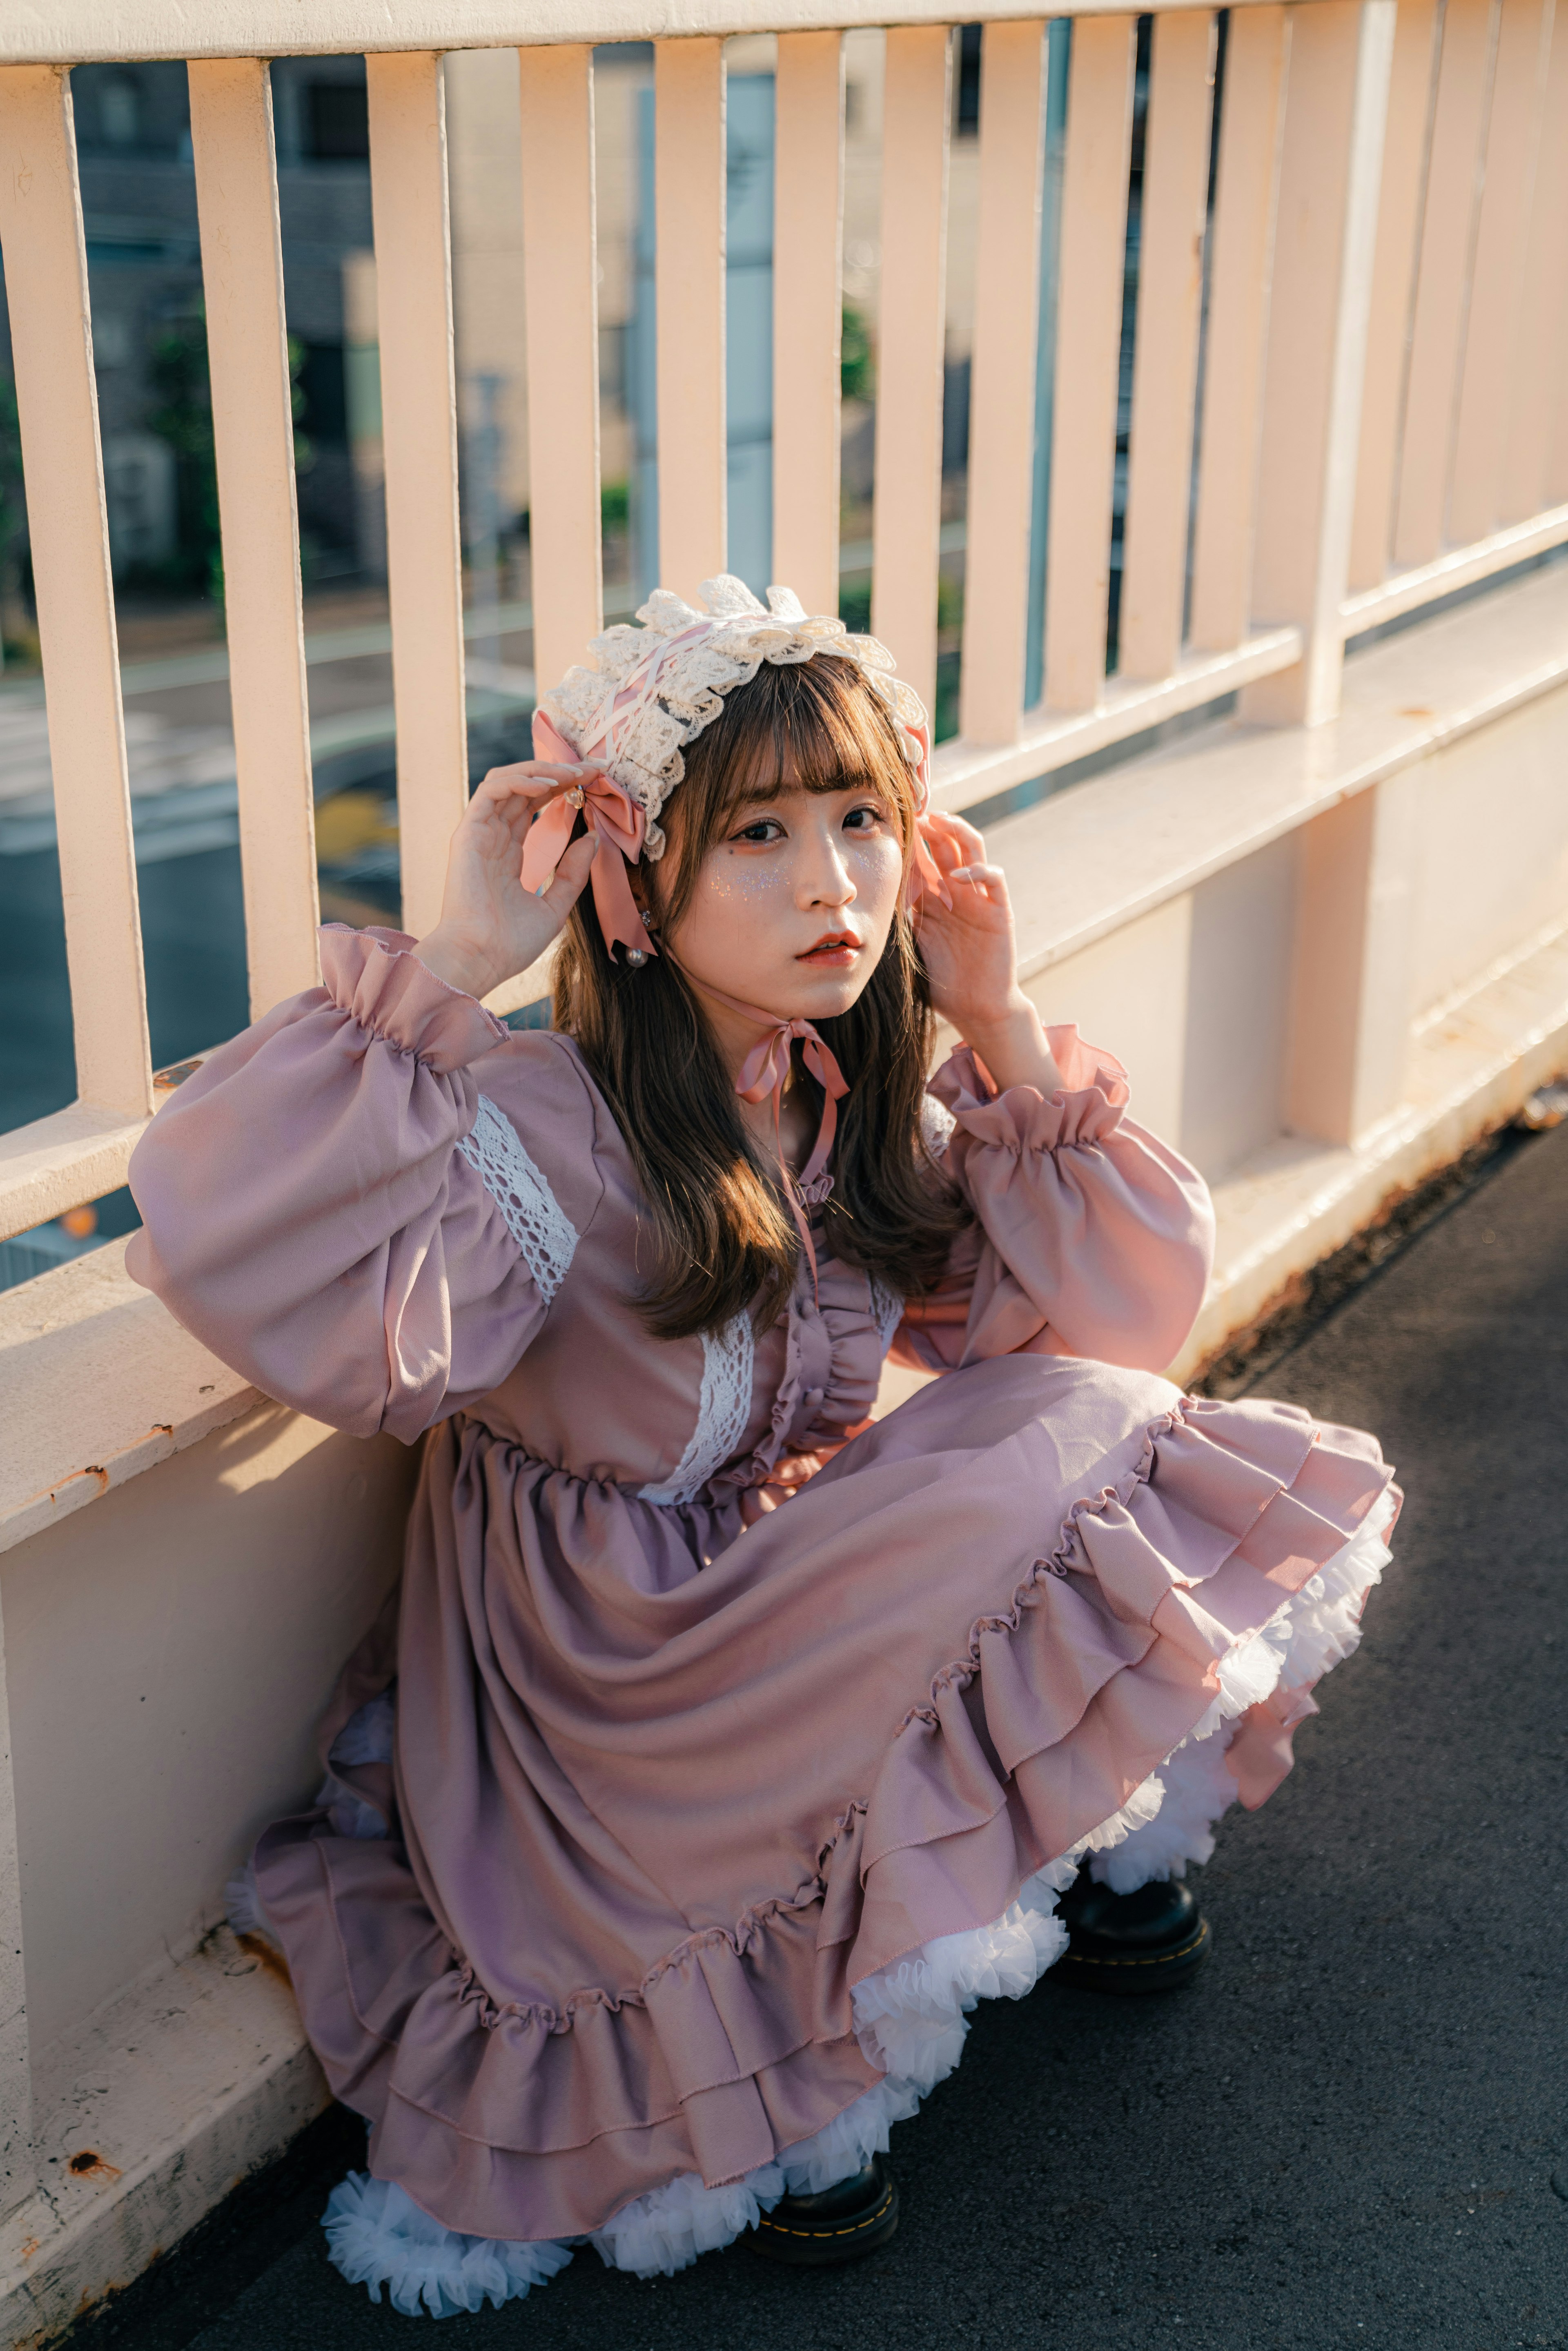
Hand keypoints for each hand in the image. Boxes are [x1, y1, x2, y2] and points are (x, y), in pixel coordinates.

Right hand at [413, 762, 600, 1001]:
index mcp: (508, 853)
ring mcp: (479, 832)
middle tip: (594, 767)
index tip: (595, 782)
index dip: (564, 788)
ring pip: (508, 781)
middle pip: (525, 788)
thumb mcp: (555, 906)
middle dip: (560, 772)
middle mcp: (493, 837)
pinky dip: (520, 779)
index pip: (535, 805)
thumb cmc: (510, 943)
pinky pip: (492, 790)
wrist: (481, 959)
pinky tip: (548, 783)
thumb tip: (593, 839)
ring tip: (575, 771)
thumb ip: (572, 873)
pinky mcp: (468, 832)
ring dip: (542, 769)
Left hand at [914, 810, 1058, 1095]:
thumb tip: (868, 894)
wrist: (975, 1008)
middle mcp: (957, 892)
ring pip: (972, 851)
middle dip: (931, 826)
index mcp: (934, 898)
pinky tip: (958, 875)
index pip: (922, 858)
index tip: (889, 823)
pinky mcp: (999, 912)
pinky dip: (978, 872)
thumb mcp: (912, 942)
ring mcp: (979, 899)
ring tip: (939, 820)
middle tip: (912, 810)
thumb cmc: (942, 981)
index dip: (909, 840)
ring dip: (957, 832)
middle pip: (946, 845)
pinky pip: (994, 880)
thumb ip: (899, 915)